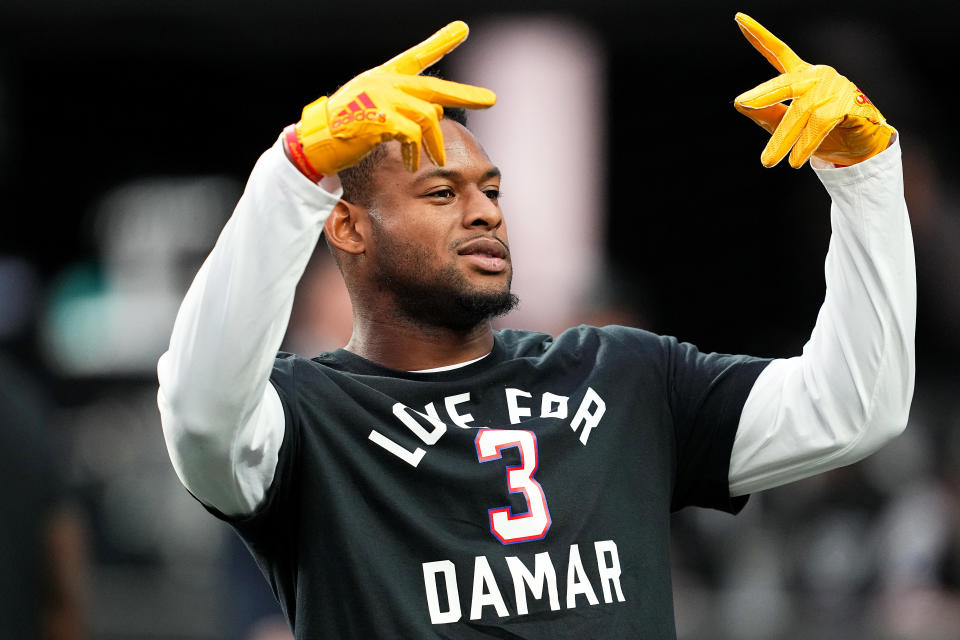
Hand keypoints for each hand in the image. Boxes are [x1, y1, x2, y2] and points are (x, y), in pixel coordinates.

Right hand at [284, 21, 495, 179]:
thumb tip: (439, 108)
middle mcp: (386, 82)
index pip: (418, 55)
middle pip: (434, 87)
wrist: (318, 142)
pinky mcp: (379, 119)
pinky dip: (416, 152)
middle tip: (490, 100)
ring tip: (438, 158)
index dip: (440, 42)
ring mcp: (382, 99)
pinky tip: (413, 163)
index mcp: (386, 76)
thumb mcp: (380, 110)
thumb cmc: (349, 127)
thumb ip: (408, 105)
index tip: (462, 29)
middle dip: (465, 95)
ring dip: (435, 142)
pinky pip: (412, 135)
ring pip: (427, 116)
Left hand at [733, 12, 893, 167]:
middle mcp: (817, 76)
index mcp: (801, 76)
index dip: (758, 35)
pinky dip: (805, 143)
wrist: (857, 150)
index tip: (738, 18)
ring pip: (801, 110)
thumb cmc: (821, 134)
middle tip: (742, 102)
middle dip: (762, 94)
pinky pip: (821, 122)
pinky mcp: (850, 102)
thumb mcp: (785, 126)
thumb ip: (765, 114)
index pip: (777, 52)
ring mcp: (835, 86)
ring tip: (768, 162)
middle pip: (784, 83)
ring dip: (783, 139)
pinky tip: (796, 160)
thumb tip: (739, 103)